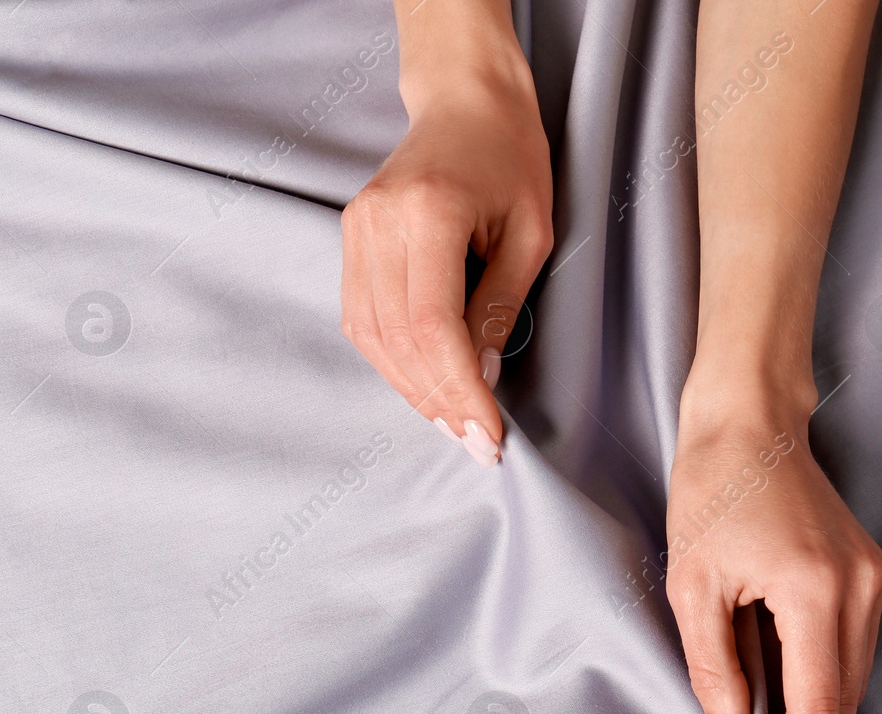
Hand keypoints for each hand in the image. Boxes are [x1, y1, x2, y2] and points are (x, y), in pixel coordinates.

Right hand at [340, 21, 551, 466]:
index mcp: (427, 214)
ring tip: (456, 423)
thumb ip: (502, 307)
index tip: (488, 436)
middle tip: (476, 444)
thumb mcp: (531, 233)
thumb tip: (481, 378)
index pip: (433, 328)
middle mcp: (377, 223)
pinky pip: (362, 319)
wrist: (466, 101)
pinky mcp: (350, 238)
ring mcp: (355, 229)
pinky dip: (394, 361)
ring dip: (412, 389)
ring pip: (371, 338)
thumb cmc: (512, 159)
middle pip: (397, 341)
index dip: (459, 391)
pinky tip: (429, 385)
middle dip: (438, 402)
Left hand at [666, 387, 881, 713]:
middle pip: (841, 704)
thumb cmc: (710, 490)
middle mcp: (860, 588)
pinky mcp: (871, 572)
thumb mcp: (693, 585)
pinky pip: (851, 651)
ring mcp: (874, 578)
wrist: (749, 421)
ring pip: (852, 682)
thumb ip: (714, 669)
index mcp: (814, 590)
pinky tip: (787, 709)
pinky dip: (822, 688)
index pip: (816, 707)